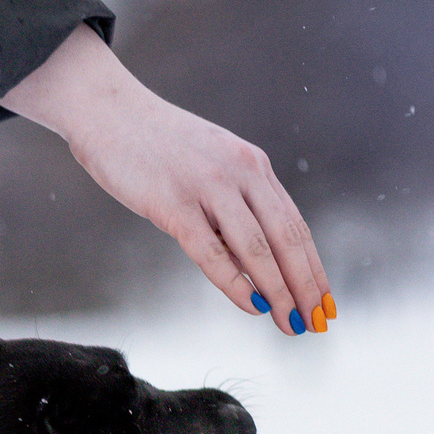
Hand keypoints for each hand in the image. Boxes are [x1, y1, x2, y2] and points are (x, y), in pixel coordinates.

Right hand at [3, 25, 333, 334]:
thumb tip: (258, 264)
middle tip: (316, 323)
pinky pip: (213, 253)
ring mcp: (208, 186)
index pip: (296, 226)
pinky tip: (253, 306)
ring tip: (290, 323)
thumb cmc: (159, 146)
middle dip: (306, 287)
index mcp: (253, 166)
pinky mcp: (173, 203)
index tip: (326, 303)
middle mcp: (240, 173)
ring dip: (279, 292)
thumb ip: (238, 205)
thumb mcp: (212, 165)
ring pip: (257, 250)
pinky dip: (237, 284)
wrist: (107, 110)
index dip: (314, 269)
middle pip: (286, 240)